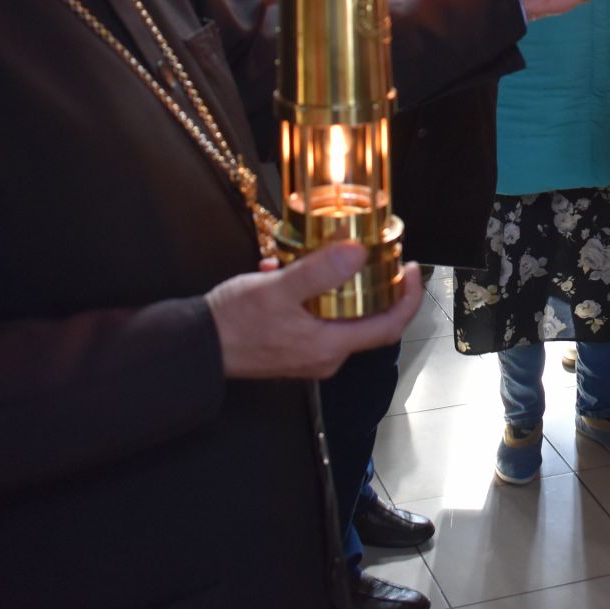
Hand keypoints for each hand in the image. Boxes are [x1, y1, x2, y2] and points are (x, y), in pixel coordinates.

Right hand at [207, 242, 423, 378]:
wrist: (196, 347)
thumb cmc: (233, 322)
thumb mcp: (276, 289)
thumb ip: (318, 272)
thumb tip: (357, 254)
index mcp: (330, 346)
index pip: (390, 326)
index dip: (409, 297)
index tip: (413, 268)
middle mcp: (326, 356)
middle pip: (369, 320)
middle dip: (374, 284)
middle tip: (371, 252)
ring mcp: (309, 354)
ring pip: (341, 316)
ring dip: (336, 285)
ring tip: (319, 254)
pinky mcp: (293, 348)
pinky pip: (317, 318)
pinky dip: (312, 294)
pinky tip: (288, 269)